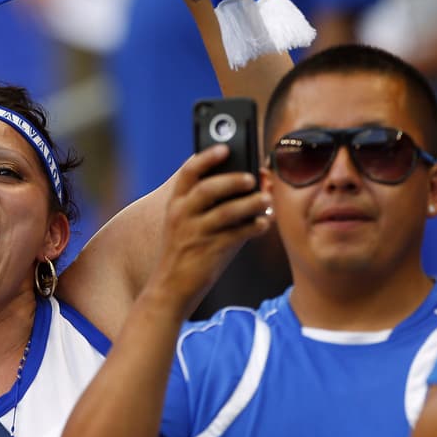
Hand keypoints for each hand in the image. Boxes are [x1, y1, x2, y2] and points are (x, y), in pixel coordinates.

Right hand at [148, 145, 271, 317]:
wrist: (170, 287)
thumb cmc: (187, 251)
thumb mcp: (189, 223)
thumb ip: (214, 203)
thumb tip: (254, 182)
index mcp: (176, 204)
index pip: (187, 172)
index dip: (206, 157)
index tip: (225, 148)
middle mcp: (182, 215)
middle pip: (208, 188)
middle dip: (233, 180)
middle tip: (251, 178)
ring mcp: (195, 234)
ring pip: (226, 211)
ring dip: (250, 203)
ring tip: (265, 200)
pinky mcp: (209, 251)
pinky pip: (237, 234)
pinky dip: (254, 226)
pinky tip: (264, 224)